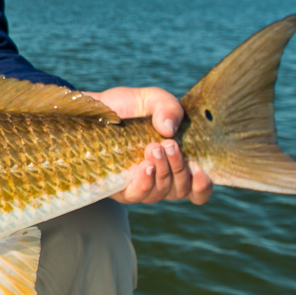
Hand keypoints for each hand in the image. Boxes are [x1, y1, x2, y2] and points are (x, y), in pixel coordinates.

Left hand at [83, 86, 212, 205]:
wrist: (93, 109)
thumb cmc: (128, 107)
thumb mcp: (152, 99)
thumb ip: (168, 107)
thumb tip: (169, 129)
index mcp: (176, 163)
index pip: (197, 189)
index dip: (202, 186)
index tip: (198, 169)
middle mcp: (160, 178)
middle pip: (180, 190)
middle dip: (179, 169)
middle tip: (169, 145)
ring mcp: (138, 185)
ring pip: (159, 193)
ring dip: (162, 173)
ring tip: (154, 148)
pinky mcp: (116, 187)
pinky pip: (134, 195)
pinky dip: (144, 183)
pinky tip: (144, 166)